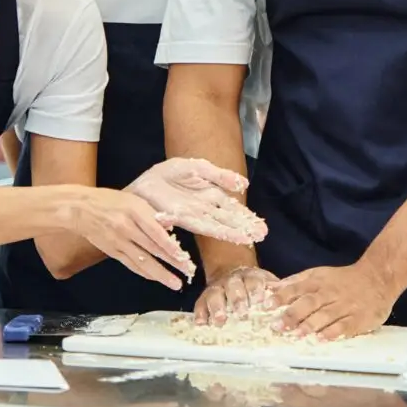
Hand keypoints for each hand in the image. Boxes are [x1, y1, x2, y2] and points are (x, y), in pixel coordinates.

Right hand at [71, 188, 195, 289]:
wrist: (80, 209)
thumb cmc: (109, 201)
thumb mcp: (133, 199)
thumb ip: (151, 213)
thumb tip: (170, 227)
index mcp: (134, 211)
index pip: (155, 231)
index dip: (169, 246)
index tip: (183, 255)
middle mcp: (126, 227)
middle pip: (152, 248)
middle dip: (171, 262)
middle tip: (187, 272)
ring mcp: (118, 242)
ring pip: (143, 261)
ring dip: (160, 273)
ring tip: (175, 283)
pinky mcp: (112, 251)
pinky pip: (131, 264)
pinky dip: (145, 272)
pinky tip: (156, 277)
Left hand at [128, 157, 266, 244]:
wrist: (144, 183)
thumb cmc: (168, 175)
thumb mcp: (197, 168)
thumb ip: (219, 175)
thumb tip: (244, 184)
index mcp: (211, 196)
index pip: (233, 209)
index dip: (247, 217)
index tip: (262, 227)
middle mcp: (205, 209)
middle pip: (228, 219)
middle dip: (245, 227)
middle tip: (262, 235)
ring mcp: (193, 214)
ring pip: (217, 224)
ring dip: (232, 232)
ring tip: (249, 239)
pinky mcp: (179, 216)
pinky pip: (199, 224)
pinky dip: (210, 231)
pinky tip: (219, 237)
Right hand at [194, 264, 279, 324]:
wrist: (231, 270)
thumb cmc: (254, 285)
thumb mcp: (266, 283)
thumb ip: (276, 291)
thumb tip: (290, 302)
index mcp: (250, 276)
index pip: (253, 280)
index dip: (255, 289)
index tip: (258, 300)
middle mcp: (232, 280)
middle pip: (234, 287)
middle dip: (237, 299)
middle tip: (241, 314)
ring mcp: (217, 287)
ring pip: (216, 294)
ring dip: (217, 307)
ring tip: (220, 321)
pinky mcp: (204, 297)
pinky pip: (200, 303)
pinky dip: (200, 313)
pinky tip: (201, 323)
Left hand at [271, 262, 396, 340]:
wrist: (378, 277)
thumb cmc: (343, 279)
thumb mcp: (319, 274)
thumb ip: (295, 282)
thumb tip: (269, 289)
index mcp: (318, 281)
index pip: (297, 288)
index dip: (281, 297)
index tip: (266, 306)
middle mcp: (330, 293)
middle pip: (309, 303)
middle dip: (292, 314)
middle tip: (277, 326)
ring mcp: (345, 305)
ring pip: (325, 315)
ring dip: (310, 325)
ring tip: (296, 334)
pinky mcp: (358, 318)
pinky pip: (344, 325)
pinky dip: (333, 332)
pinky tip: (322, 339)